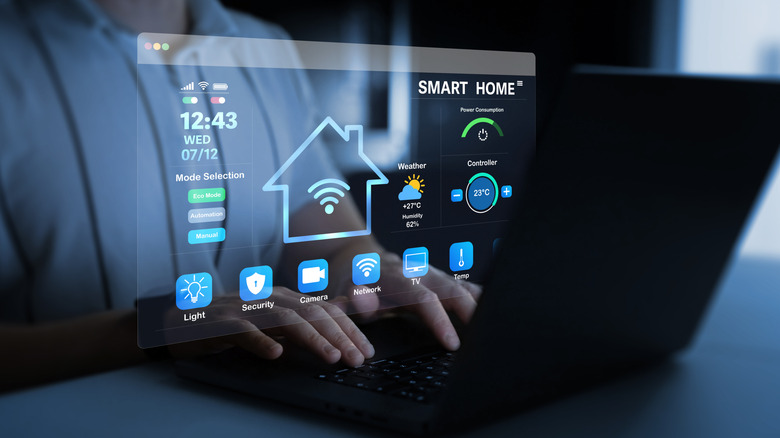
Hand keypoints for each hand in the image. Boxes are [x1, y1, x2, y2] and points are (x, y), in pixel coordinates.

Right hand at [166, 287, 373, 366]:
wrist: (182, 319)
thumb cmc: (232, 321)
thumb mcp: (273, 318)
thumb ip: (303, 317)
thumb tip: (341, 319)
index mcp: (284, 297)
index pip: (324, 311)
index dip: (348, 329)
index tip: (366, 350)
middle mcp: (268, 298)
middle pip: (311, 314)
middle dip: (339, 336)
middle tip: (357, 358)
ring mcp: (245, 308)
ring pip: (285, 320)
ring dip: (311, 338)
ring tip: (330, 356)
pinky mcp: (222, 323)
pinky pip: (244, 330)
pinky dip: (261, 341)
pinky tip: (276, 354)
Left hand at [338, 251, 482, 350]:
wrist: (360, 259)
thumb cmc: (354, 283)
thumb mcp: (346, 293)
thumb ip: (354, 299)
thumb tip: (359, 300)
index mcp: (396, 277)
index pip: (423, 298)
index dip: (440, 320)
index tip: (453, 343)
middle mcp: (418, 273)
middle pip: (451, 289)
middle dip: (470, 311)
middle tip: (484, 336)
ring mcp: (433, 274)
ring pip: (462, 286)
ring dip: (481, 304)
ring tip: (498, 325)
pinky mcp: (441, 279)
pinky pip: (465, 287)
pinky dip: (481, 298)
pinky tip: (496, 310)